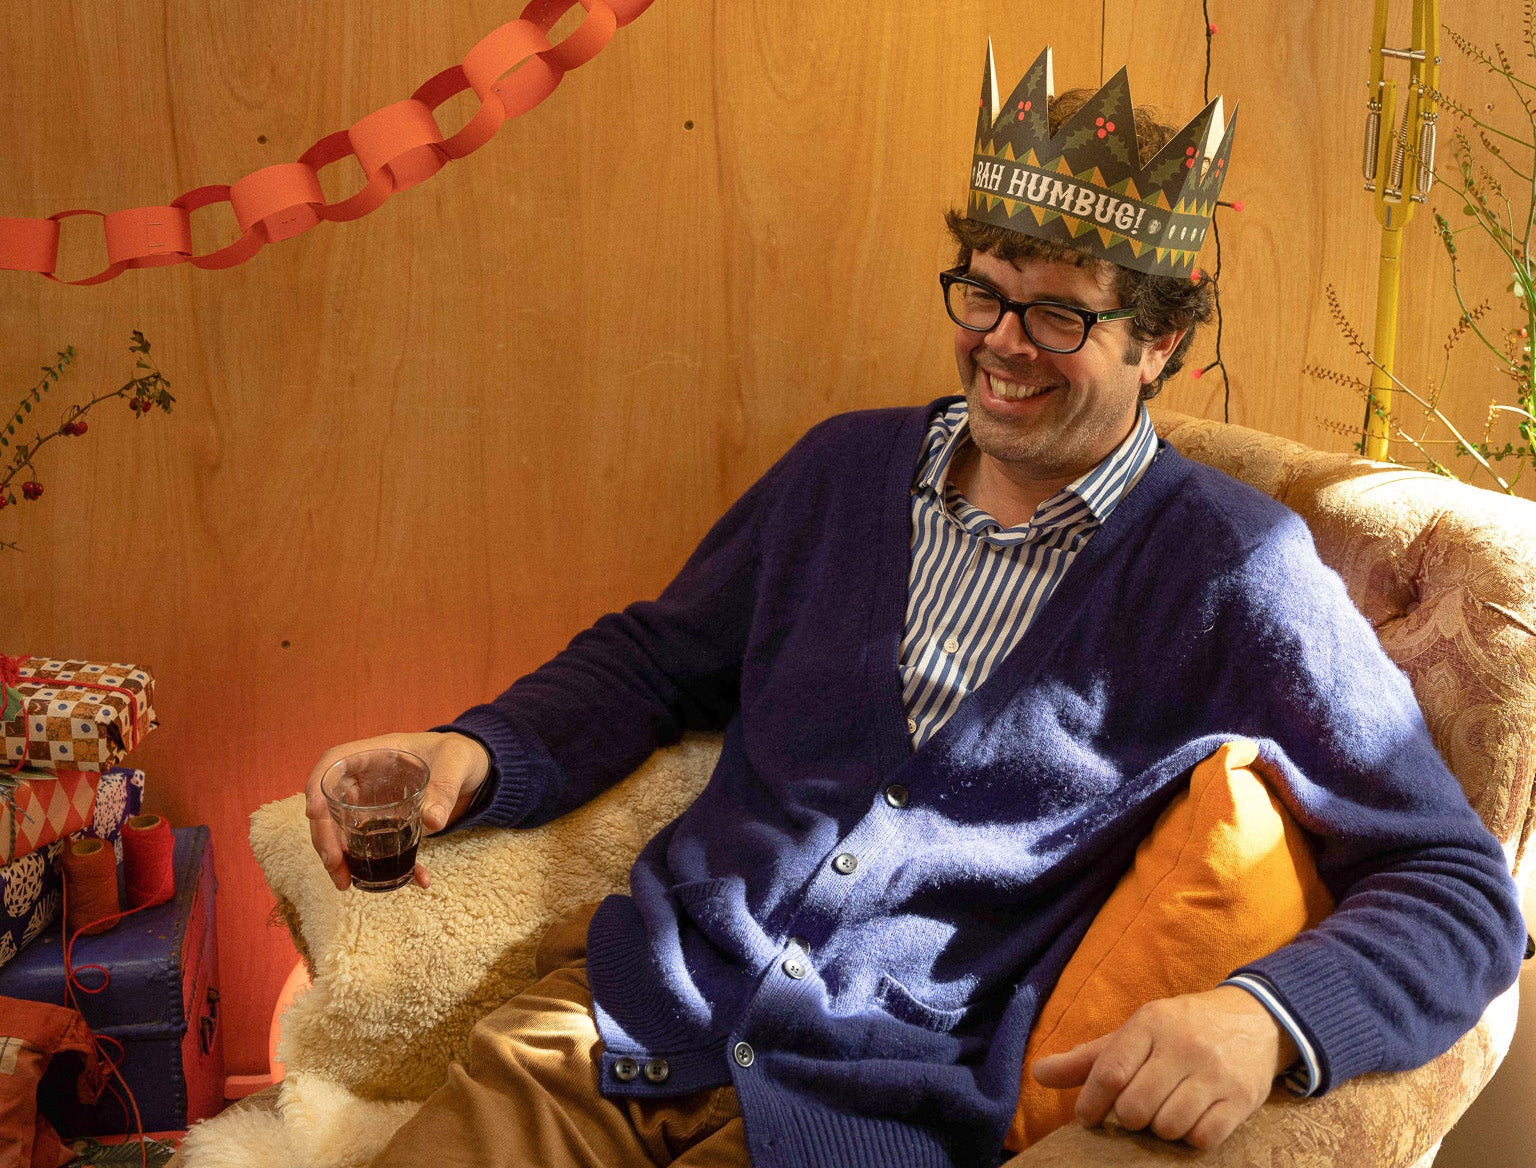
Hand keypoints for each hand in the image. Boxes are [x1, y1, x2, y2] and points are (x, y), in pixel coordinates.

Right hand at [305, 730, 491, 891]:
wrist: (470, 768)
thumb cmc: (457, 754)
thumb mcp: (457, 763)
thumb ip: (446, 787)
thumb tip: (434, 822)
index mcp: (376, 753)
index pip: (335, 761)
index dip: (317, 783)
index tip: (313, 812)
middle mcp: (366, 779)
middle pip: (330, 803)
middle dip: (324, 836)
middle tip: (333, 864)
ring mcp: (371, 803)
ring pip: (343, 830)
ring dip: (340, 857)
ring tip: (345, 883)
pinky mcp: (384, 825)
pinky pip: (375, 846)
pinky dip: (387, 865)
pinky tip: (414, 880)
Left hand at [1030, 985, 1297, 1150]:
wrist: (1256, 1020)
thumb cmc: (1182, 1029)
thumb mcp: (1136, 1032)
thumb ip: (1089, 1058)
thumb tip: (1038, 1074)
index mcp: (1150, 1024)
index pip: (1110, 1072)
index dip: (1091, 1104)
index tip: (1086, 1118)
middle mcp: (1182, 1046)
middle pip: (1136, 1107)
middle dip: (1129, 1118)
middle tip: (1137, 1109)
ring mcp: (1214, 1073)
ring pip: (1168, 1126)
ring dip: (1161, 1128)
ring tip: (1166, 1110)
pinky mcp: (1242, 1098)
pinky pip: (1203, 1138)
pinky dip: (1191, 1138)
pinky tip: (1192, 1119)